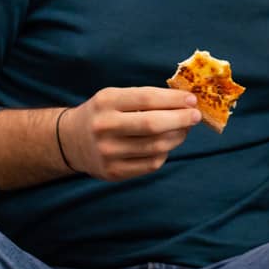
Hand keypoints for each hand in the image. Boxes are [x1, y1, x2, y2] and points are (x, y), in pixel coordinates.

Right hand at [61, 87, 201, 181]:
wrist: (71, 140)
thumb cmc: (104, 113)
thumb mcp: (115, 97)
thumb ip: (145, 97)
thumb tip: (185, 101)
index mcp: (106, 102)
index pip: (147, 98)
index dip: (174, 99)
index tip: (192, 100)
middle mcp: (105, 127)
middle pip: (153, 125)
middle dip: (181, 119)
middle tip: (196, 116)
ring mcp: (108, 152)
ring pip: (156, 147)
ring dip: (177, 137)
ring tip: (184, 129)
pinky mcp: (114, 172)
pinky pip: (151, 164)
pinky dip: (164, 153)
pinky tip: (166, 144)